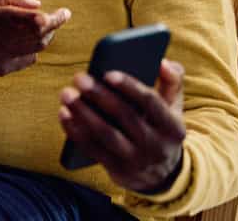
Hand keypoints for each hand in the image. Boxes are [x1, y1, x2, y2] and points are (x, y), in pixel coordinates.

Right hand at [0, 0, 70, 79]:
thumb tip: (37, 3)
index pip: (30, 19)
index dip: (53, 17)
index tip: (64, 12)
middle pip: (39, 34)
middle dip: (54, 24)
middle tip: (59, 17)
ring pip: (37, 47)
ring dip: (46, 36)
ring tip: (44, 27)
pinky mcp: (2, 69)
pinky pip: (29, 59)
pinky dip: (33, 49)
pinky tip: (25, 42)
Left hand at [58, 59, 185, 192]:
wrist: (162, 176)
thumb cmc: (161, 128)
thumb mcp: (174, 108)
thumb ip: (172, 82)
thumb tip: (163, 62)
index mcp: (173, 126)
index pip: (151, 102)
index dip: (130, 87)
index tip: (107, 72)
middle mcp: (157, 146)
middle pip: (125, 117)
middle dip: (100, 96)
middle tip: (79, 78)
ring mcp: (136, 160)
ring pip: (106, 134)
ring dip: (83, 113)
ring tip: (66, 93)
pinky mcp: (117, 170)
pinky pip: (92, 148)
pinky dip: (75, 131)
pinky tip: (63, 113)